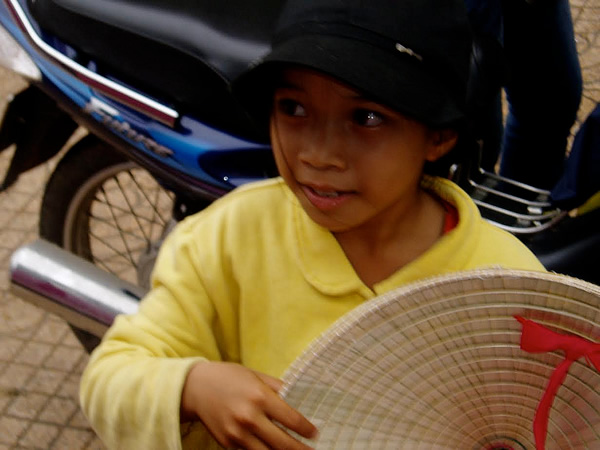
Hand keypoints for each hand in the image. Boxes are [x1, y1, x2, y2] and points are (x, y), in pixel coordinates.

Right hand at [181, 361, 317, 448]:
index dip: (307, 430)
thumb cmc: (229, 377)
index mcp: (260, 397)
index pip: (292, 420)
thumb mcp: (256, 375)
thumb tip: (300, 396)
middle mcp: (249, 417)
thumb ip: (277, 388)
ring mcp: (237, 433)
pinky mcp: (227, 444)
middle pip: (283, 443)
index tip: (315, 434)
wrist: (195, 387)